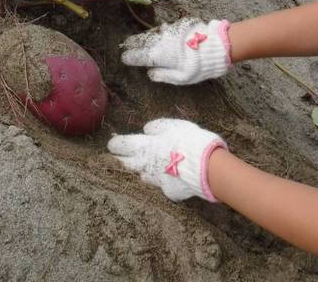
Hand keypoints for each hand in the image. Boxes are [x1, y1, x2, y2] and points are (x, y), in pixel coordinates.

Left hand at [107, 118, 226, 200]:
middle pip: (128, 164)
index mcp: (146, 147)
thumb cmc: (189, 140)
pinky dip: (165, 181)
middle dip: (123, 161)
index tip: (112, 144)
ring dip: (144, 171)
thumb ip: (157, 127)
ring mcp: (157, 180)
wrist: (206, 166)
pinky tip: (171, 178)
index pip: (123, 146)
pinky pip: (164, 185)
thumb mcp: (173, 125)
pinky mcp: (169, 191)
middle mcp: (147, 165)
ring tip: (146, 168)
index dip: (116, 145)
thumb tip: (146, 129)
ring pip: (145, 176)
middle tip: (120, 158)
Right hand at [121, 19, 231, 84]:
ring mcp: (168, 31)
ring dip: (144, 37)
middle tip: (126, 44)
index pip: (138, 56)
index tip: (124, 58)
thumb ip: (163, 75)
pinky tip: (156, 34)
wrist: (215, 45)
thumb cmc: (197, 65)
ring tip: (137, 39)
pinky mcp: (177, 25)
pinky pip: (162, 29)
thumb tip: (150, 73)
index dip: (129, 57)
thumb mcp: (181, 78)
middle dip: (133, 43)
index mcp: (158, 55)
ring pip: (151, 33)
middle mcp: (160, 40)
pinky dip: (157, 33)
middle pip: (142, 41)